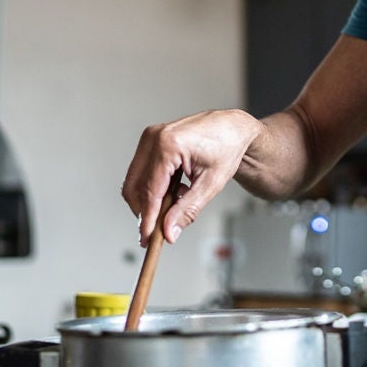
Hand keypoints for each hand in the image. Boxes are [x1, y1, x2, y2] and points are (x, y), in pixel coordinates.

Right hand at [121, 108, 261, 245]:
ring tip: (176, 204)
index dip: (147, 219)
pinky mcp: (151, 139)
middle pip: (134, 187)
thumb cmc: (226, 148)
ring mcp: (150, 136)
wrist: (232, 128)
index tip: (147, 239)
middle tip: (160, 230)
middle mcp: (154, 137)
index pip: (150, 191)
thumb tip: (169, 231)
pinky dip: (153, 187)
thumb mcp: (210, 184)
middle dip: (145, 211)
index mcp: (169, 145)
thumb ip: (187, 210)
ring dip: (150, 199)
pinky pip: (141, 171)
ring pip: (135, 181)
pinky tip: (174, 191)